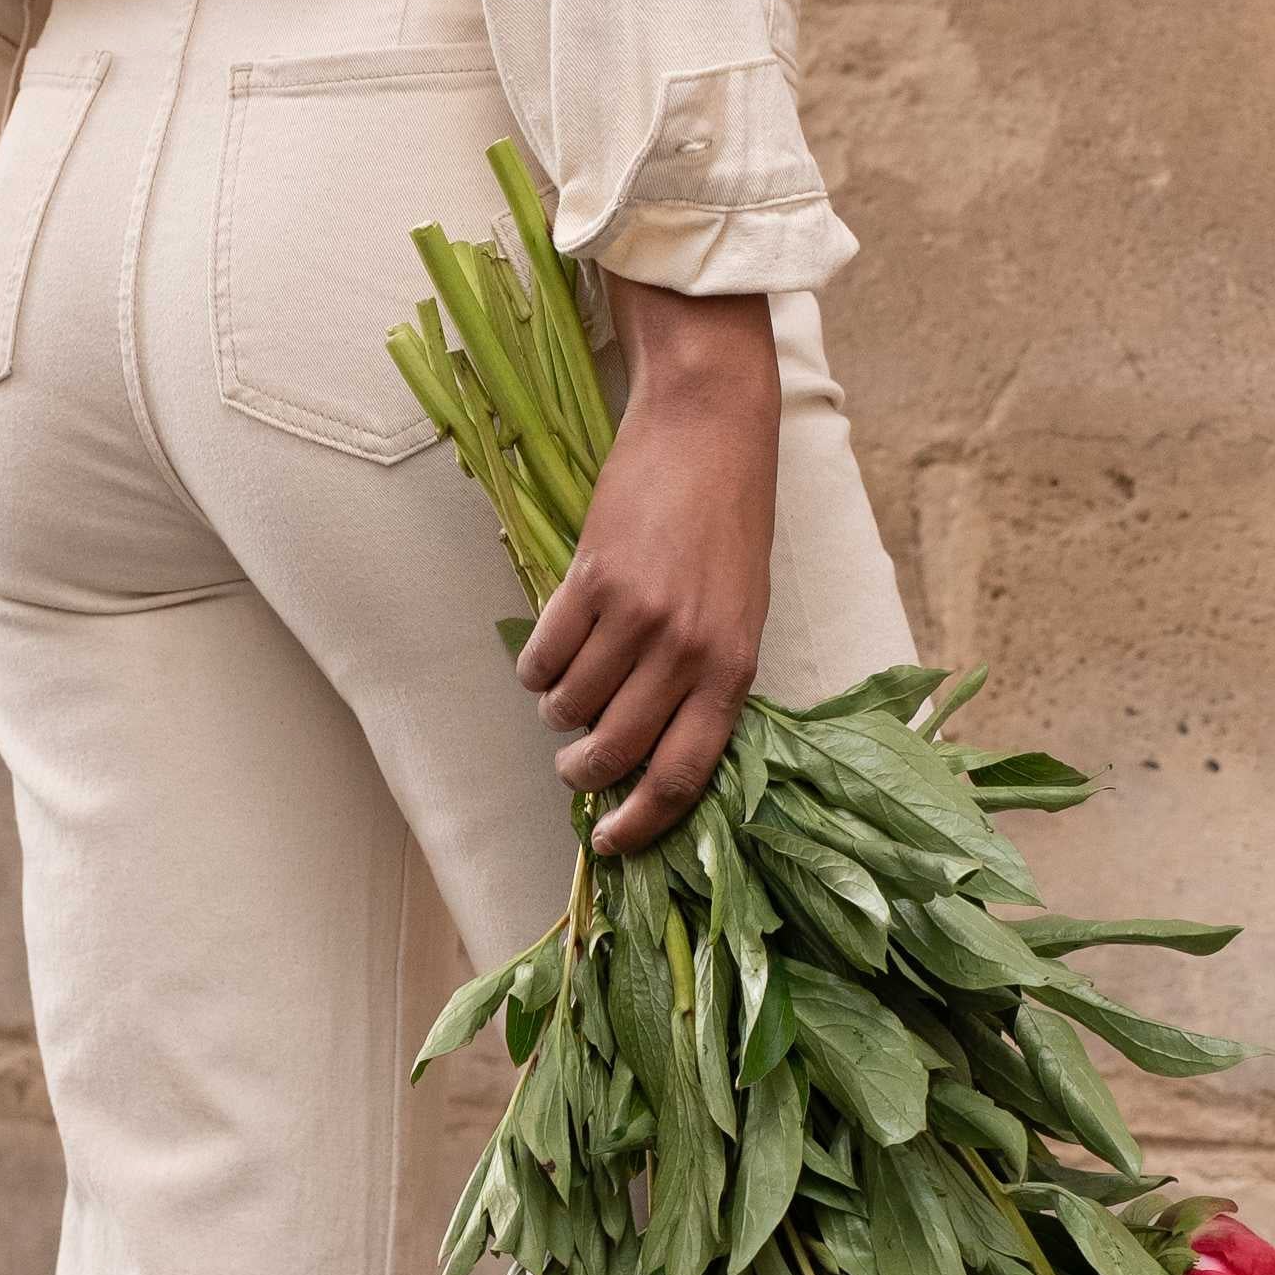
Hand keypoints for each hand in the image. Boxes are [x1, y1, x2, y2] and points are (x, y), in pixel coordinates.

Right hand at [517, 282, 776, 852]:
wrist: (711, 431)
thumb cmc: (730, 526)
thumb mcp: (739, 614)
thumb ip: (703, 682)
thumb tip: (648, 750)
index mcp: (734, 669)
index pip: (682, 774)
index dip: (641, 822)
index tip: (611, 843)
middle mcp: (689, 652)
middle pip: (616, 750)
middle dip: (582, 773)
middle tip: (571, 767)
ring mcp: (641, 617)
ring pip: (571, 704)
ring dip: (556, 710)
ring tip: (562, 691)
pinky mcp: (593, 579)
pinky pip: (544, 653)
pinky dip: (534, 666)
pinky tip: (544, 655)